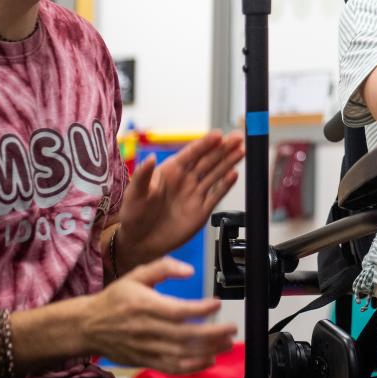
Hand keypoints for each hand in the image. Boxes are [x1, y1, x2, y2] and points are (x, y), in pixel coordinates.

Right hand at [82, 257, 235, 373]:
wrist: (88, 326)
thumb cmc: (115, 299)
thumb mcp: (136, 275)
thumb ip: (163, 267)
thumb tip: (189, 270)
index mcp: (144, 306)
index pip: (177, 311)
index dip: (200, 309)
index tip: (217, 303)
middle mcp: (146, 329)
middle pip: (183, 336)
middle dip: (212, 333)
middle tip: (231, 328)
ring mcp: (146, 348)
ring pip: (180, 354)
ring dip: (207, 350)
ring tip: (226, 343)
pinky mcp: (145, 360)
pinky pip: (171, 368)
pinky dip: (192, 367)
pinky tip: (208, 359)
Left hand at [116, 131, 244, 268]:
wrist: (140, 242)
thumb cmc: (133, 215)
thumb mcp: (135, 194)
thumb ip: (143, 176)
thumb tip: (149, 158)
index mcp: (170, 171)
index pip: (191, 153)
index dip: (205, 144)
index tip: (218, 135)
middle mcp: (186, 179)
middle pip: (208, 160)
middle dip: (223, 148)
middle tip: (238, 137)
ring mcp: (195, 194)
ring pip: (215, 174)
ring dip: (229, 162)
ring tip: (242, 150)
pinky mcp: (201, 210)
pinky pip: (216, 195)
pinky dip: (226, 185)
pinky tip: (234, 174)